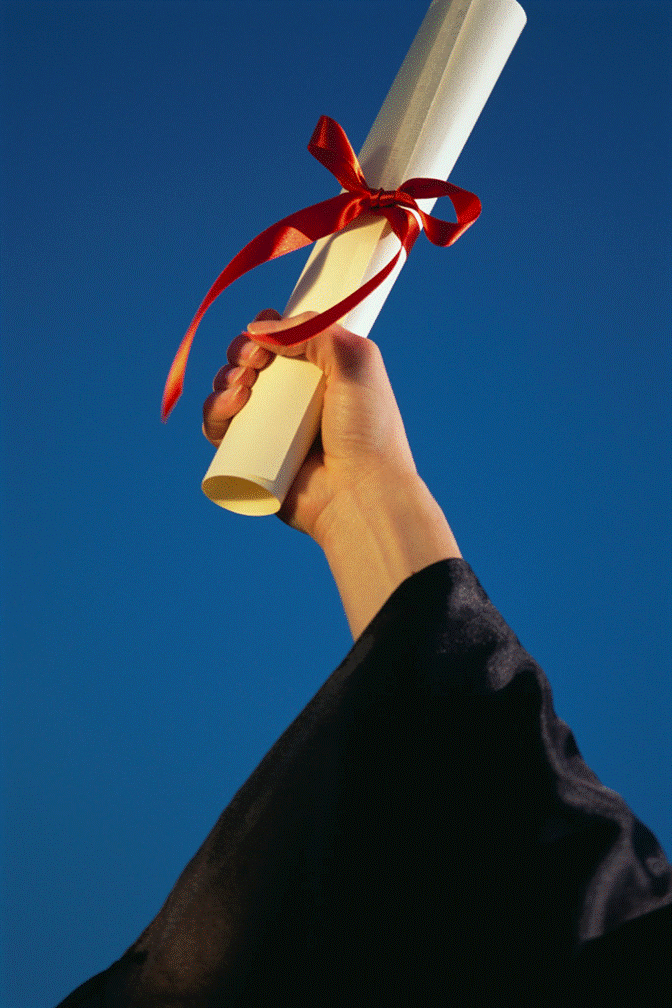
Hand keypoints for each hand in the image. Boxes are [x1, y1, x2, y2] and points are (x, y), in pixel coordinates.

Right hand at [202, 309, 418, 542]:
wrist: (361, 492)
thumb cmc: (368, 430)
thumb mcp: (357, 361)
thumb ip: (318, 329)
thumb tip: (259, 328)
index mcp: (322, 373)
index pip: (283, 340)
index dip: (267, 329)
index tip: (264, 328)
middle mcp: (295, 399)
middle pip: (251, 361)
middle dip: (242, 350)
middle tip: (255, 360)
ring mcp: (272, 429)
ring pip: (230, 391)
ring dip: (225, 377)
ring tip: (243, 386)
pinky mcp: (252, 457)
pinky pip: (219, 429)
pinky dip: (214, 411)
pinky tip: (230, 405)